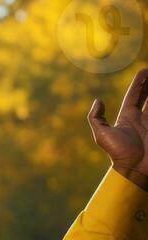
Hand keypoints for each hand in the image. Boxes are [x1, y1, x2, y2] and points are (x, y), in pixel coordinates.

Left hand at [89, 67, 147, 190]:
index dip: (139, 83)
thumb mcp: (101, 135)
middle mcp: (141, 119)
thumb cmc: (118, 153)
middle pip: (147, 97)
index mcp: (127, 118)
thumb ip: (96, 118)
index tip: (144, 71)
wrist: (135, 169)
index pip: (134, 96)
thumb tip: (97, 101)